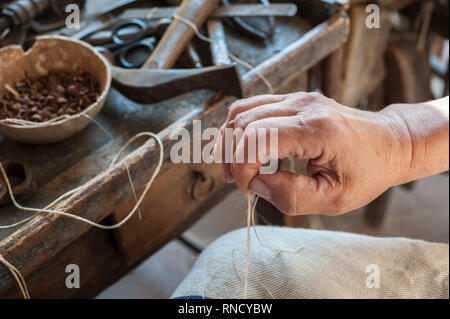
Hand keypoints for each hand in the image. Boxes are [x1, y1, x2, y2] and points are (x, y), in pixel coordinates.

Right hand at [214, 92, 413, 215]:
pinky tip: (242, 149)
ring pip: (243, 110)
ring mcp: (298, 98)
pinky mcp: (295, 99)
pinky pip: (254, 107)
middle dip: (231, 156)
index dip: (242, 167)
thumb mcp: (335, 198)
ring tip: (233, 167)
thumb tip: (257, 184)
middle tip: (237, 182)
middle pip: (244, 122)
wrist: (391, 142)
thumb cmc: (368, 170)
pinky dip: (240, 129)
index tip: (247, 189)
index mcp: (317, 129)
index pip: (257, 138)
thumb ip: (291, 196)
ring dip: (230, 140)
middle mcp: (304, 106)